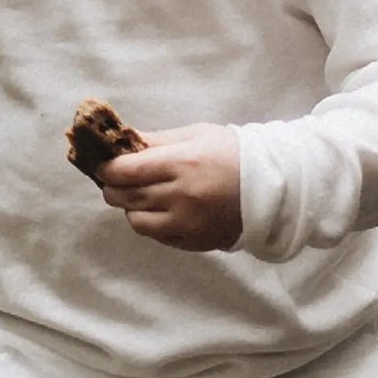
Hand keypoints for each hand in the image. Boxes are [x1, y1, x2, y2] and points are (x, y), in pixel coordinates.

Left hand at [97, 121, 243, 250]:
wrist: (272, 188)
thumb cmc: (233, 154)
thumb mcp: (196, 135)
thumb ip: (157, 140)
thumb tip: (121, 141)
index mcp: (182, 163)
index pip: (125, 170)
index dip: (108, 168)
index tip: (106, 165)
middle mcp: (181, 195)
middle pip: (125, 196)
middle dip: (113, 188)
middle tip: (117, 181)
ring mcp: (186, 223)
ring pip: (136, 220)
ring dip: (131, 208)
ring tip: (142, 197)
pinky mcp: (192, 241)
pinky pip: (156, 235)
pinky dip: (151, 223)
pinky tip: (162, 210)